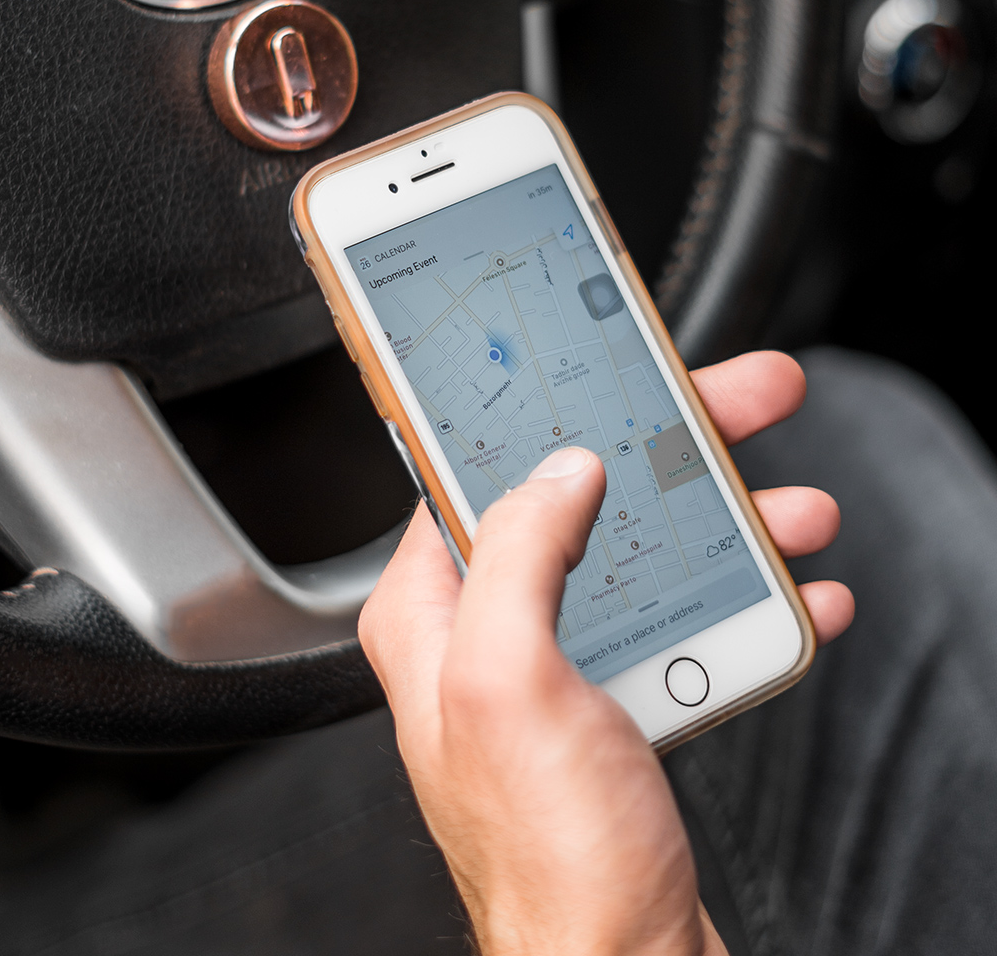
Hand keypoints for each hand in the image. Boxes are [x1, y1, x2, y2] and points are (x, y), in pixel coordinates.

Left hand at [359, 351, 850, 955]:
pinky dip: (736, 598)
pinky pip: (677, 619)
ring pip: (636, 554)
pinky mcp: (613, 700)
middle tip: (732, 406)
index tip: (592, 368)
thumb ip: (519, 556)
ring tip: (788, 510)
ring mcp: (555, 663)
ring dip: (718, 524)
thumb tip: (557, 471)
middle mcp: (486, 630)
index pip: (474, 474)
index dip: (537, 415)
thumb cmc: (546, 853)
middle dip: (660, 451)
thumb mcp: (505, 680)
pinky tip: (789, 590)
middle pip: (574, 500)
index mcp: (431, 612)